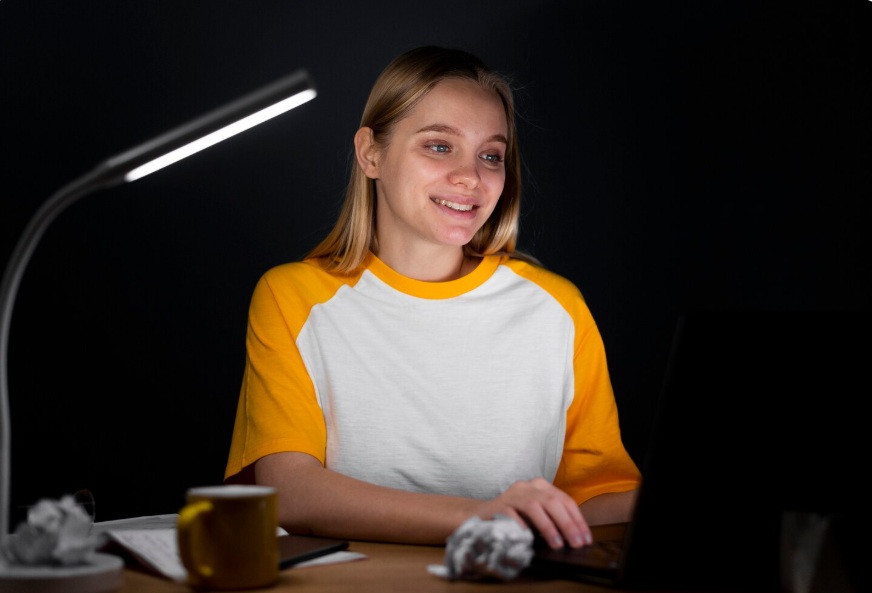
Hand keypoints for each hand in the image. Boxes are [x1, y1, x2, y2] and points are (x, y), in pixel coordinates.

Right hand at [473, 477, 591, 549]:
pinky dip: (522, 527)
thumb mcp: (538, 515)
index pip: (564, 499)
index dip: (577, 519)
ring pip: (534, 506)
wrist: (482, 515)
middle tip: (576, 543)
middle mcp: (527, 486)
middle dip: (567, 523)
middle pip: (552, 501)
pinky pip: (512, 515)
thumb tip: (576, 536)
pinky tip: (530, 538)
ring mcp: (511, 494)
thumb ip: (554, 518)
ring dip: (548, 526)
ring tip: (557, 544)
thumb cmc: (515, 517)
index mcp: (540, 486)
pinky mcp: (498, 505)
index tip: (586, 538)